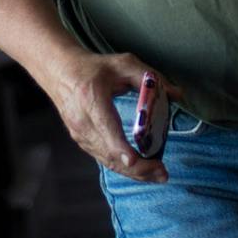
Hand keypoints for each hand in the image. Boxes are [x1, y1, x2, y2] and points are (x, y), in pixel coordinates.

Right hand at [43, 51, 177, 183]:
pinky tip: (141, 170)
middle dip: (138, 168)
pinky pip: (104, 160)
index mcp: (91, 99)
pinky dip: (124, 168)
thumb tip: (178, 94)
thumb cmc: (94, 68)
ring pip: (108, 161)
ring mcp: (81, 135)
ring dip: (133, 172)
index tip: (134, 160)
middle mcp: (83, 122)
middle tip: (163, 173)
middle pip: (110, 153)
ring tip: (158, 174)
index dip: (120, 147)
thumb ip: (151, 77)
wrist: (60, 72)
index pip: (106, 128)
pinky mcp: (83, 142)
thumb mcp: (123, 64)